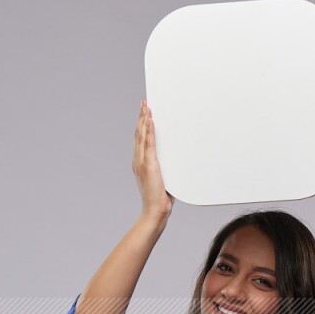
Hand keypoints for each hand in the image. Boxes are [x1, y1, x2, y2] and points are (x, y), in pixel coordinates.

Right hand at [133, 99, 174, 220]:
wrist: (156, 210)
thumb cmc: (160, 198)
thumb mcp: (164, 179)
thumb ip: (166, 168)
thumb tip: (176, 161)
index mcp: (140, 163)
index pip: (140, 139)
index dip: (141, 125)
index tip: (144, 113)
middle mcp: (138, 160)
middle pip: (138, 134)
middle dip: (141, 117)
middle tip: (144, 103)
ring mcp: (142, 162)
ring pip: (142, 135)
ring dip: (144, 119)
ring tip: (146, 106)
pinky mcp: (149, 164)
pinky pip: (149, 143)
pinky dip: (149, 130)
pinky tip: (150, 119)